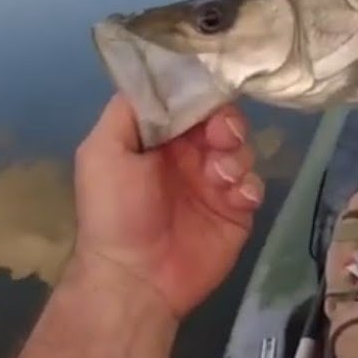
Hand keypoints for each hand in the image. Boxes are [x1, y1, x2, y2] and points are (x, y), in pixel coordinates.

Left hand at [70, 94, 263, 317]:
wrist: (136, 279)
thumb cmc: (115, 212)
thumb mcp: (103, 152)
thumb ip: (128, 110)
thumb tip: (159, 79)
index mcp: (158, 137)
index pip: (189, 100)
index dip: (202, 95)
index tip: (207, 104)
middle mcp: (188, 154)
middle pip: (223, 119)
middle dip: (227, 123)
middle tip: (220, 139)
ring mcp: (215, 182)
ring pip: (242, 148)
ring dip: (236, 155)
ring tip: (220, 178)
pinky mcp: (236, 210)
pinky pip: (255, 184)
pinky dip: (249, 185)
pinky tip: (235, 198)